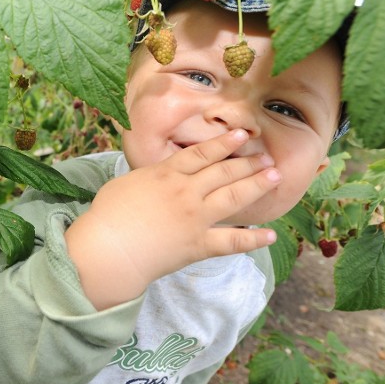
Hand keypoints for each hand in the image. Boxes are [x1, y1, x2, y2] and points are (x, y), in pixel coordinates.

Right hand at [64, 129, 279, 309]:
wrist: (111, 249)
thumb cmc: (108, 215)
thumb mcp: (126, 182)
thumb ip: (149, 176)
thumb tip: (159, 174)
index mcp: (166, 173)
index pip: (202, 154)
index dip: (224, 143)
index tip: (242, 134)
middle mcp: (187, 192)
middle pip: (224, 172)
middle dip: (248, 162)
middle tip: (267, 156)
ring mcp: (196, 218)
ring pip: (234, 198)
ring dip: (257, 186)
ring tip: (276, 177)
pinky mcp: (199, 245)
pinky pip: (232, 241)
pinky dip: (253, 239)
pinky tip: (271, 234)